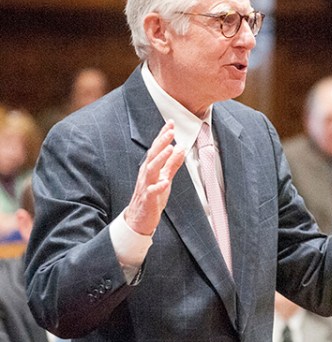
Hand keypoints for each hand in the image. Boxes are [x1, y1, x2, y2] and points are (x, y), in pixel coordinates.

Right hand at [124, 120, 185, 234]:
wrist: (139, 218)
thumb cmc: (152, 196)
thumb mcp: (164, 177)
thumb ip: (172, 164)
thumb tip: (181, 148)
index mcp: (150, 167)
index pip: (156, 148)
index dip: (163, 135)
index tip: (171, 123)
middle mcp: (146, 174)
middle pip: (153, 155)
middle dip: (162, 142)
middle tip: (171, 131)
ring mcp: (146, 186)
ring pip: (151, 170)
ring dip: (161, 159)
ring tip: (171, 149)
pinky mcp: (148, 199)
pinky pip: (152, 192)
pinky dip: (159, 186)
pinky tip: (165, 182)